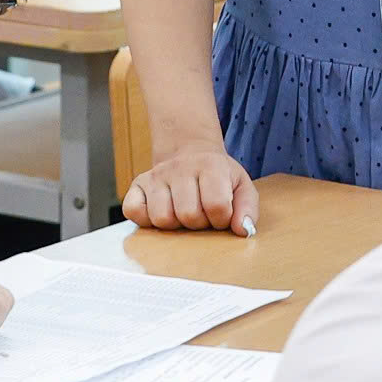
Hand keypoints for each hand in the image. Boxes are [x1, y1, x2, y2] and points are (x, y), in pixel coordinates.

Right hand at [123, 146, 257, 233]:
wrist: (189, 150)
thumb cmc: (217, 175)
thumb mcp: (241, 185)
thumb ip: (248, 208)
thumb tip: (242, 230)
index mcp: (210, 166)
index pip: (216, 205)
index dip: (221, 219)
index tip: (220, 214)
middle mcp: (180, 168)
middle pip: (188, 215)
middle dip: (198, 223)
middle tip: (201, 213)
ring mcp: (156, 176)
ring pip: (161, 218)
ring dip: (174, 225)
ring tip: (181, 213)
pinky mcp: (137, 184)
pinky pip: (133, 211)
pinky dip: (145, 219)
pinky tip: (161, 211)